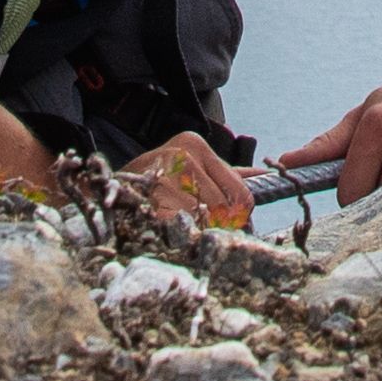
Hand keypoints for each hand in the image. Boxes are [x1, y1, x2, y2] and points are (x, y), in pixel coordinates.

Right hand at [120, 131, 257, 230]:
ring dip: (200, 231)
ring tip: (189, 228)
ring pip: (204, 220)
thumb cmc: (160, 176)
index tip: (234, 223)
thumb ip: (229, 173)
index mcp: (195, 145)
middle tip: (212, 231)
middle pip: (224, 208)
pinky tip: (175, 231)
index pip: (240, 190)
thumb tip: (265, 175)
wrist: (116, 185)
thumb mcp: (193, 164)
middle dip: (221, 225)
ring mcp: (166, 179)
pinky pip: (183, 228)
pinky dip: (183, 235)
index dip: (241, 213)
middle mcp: (182, 157)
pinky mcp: (153, 202)